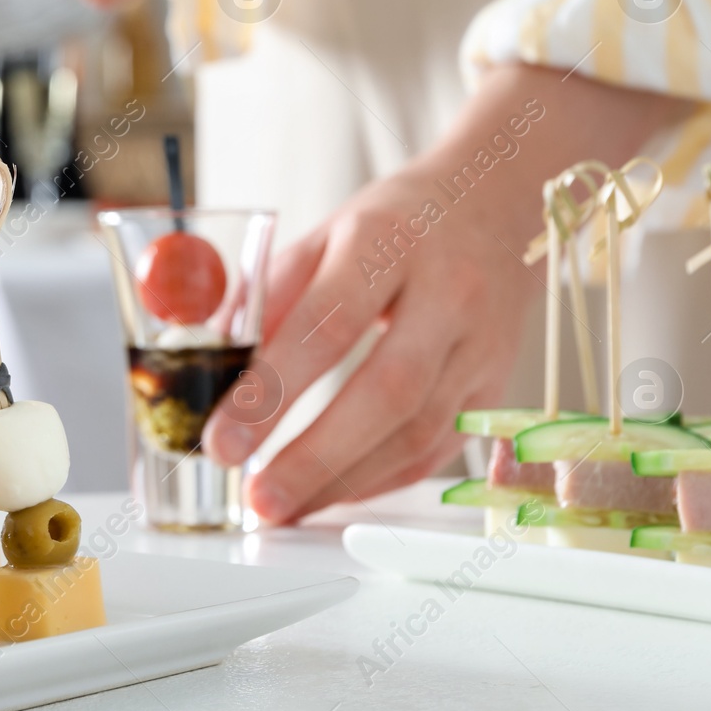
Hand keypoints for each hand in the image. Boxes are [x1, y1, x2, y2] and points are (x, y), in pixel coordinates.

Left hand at [203, 65, 689, 524]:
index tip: (224, 441)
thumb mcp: (325, 233)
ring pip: (418, 430)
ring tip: (285, 508)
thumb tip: (214, 362)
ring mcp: (481, 342)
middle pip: (385, 391)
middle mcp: (446, 293)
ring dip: (346, 481)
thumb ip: (270, 295)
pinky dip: (382, 479)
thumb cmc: (397, 221)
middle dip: (315, 457)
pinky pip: (440, 446)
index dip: (272, 391)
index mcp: (387, 243)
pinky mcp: (496, 381)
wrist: (495, 202)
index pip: (326, 325)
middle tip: (257, 500)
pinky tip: (334, 494)